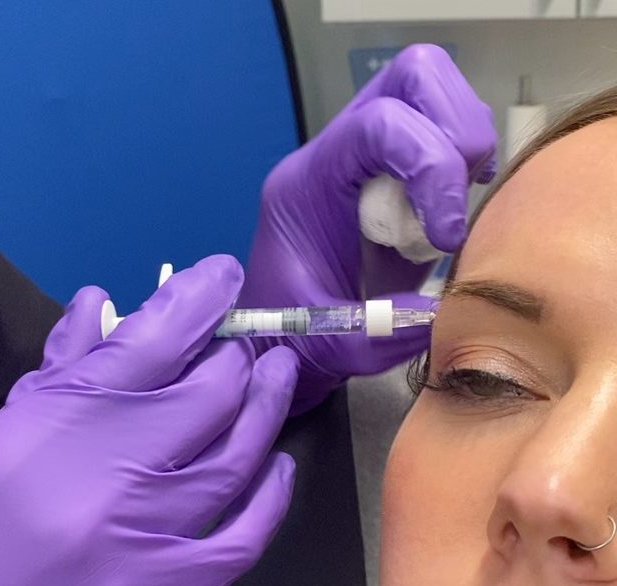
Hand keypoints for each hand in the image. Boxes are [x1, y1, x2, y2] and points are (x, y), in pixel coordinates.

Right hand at [0, 256, 297, 585]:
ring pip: (234, 459)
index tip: (222, 278)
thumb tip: (102, 305)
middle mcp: (103, 478)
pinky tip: (277, 468)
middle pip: (204, 396)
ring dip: (265, 409)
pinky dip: (270, 499)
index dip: (196, 299)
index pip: (145, 343)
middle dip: (235, 355)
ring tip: (276, 377)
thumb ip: (51, 376)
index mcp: (45, 429)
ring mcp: (141, 545)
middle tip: (247, 341)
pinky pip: (241, 541)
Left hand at [240, 44, 497, 412]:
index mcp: (308, 185)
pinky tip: (452, 213)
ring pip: (435, 89)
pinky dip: (466, 163)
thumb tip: (435, 312)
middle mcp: (338, 152)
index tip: (444, 239)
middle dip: (455, 133)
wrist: (283, 336)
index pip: (377, 124)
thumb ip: (375, 334)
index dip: (429, 167)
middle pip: (412, 77)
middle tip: (456, 207)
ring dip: (464, 147)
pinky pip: (445, 128)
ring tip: (451, 215)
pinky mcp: (396, 167)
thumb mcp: (328, 344)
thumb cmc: (292, 336)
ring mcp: (368, 153)